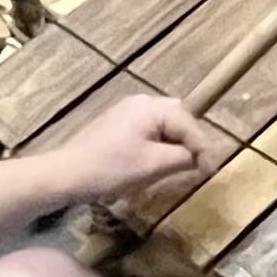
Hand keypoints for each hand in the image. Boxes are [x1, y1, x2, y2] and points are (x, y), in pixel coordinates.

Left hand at [32, 92, 211, 213]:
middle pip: (179, 117)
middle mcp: (140, 101)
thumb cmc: (110, 169)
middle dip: (191, 141)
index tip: (210, 172)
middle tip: (199, 165)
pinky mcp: (117, 124)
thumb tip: (200, 158)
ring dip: (176, 142)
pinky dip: (160, 143)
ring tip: (182, 164)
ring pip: (164, 123)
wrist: (65, 175)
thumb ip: (183, 157)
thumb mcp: (153, 165)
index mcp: (151, 107)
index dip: (203, 149)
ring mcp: (127, 111)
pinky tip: (159, 160)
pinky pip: (149, 128)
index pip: (189, 124)